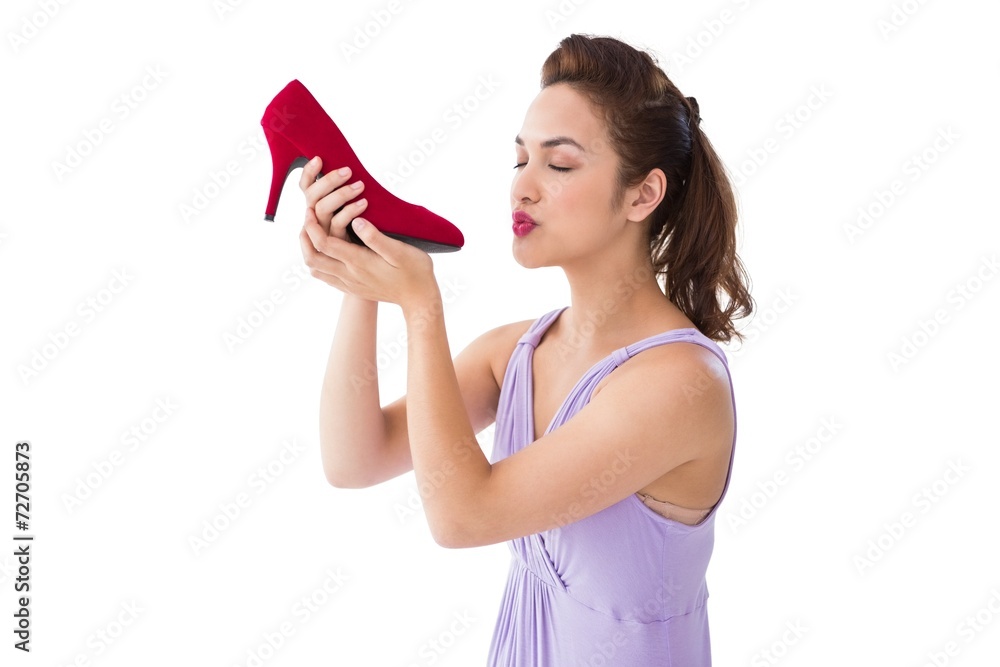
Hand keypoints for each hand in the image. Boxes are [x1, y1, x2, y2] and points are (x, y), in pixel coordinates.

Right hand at [298, 156, 366, 240]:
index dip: (309, 173)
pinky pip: (338, 224)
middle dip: (328, 181)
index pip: (306, 187)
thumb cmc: (362, 229)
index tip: (318, 159)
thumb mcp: (351, 207)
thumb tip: (348, 167)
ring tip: (360, 186)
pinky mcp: (336, 243)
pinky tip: (363, 204)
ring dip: (340, 194)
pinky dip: (349, 211)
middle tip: (348, 171)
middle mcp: (316, 219)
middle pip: (312, 196)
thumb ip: (345, 192)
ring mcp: (324, 232)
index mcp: (316, 207)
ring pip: (322, 209)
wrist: (371, 259)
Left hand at [298, 159, 437, 309]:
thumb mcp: (400, 251)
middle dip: (304, 237)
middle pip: (312, 258)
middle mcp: (349, 275)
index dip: (312, 226)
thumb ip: (375, 237)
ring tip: (312, 232)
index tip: (310, 209)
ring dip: (309, 250)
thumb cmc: (415, 271)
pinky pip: (325, 276)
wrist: (419, 299)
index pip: (324, 244)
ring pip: (316, 269)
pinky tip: (326, 249)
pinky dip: (319, 261)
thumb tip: (355, 221)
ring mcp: (349, 284)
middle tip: (306, 219)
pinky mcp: (352, 289)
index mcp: (359, 263)